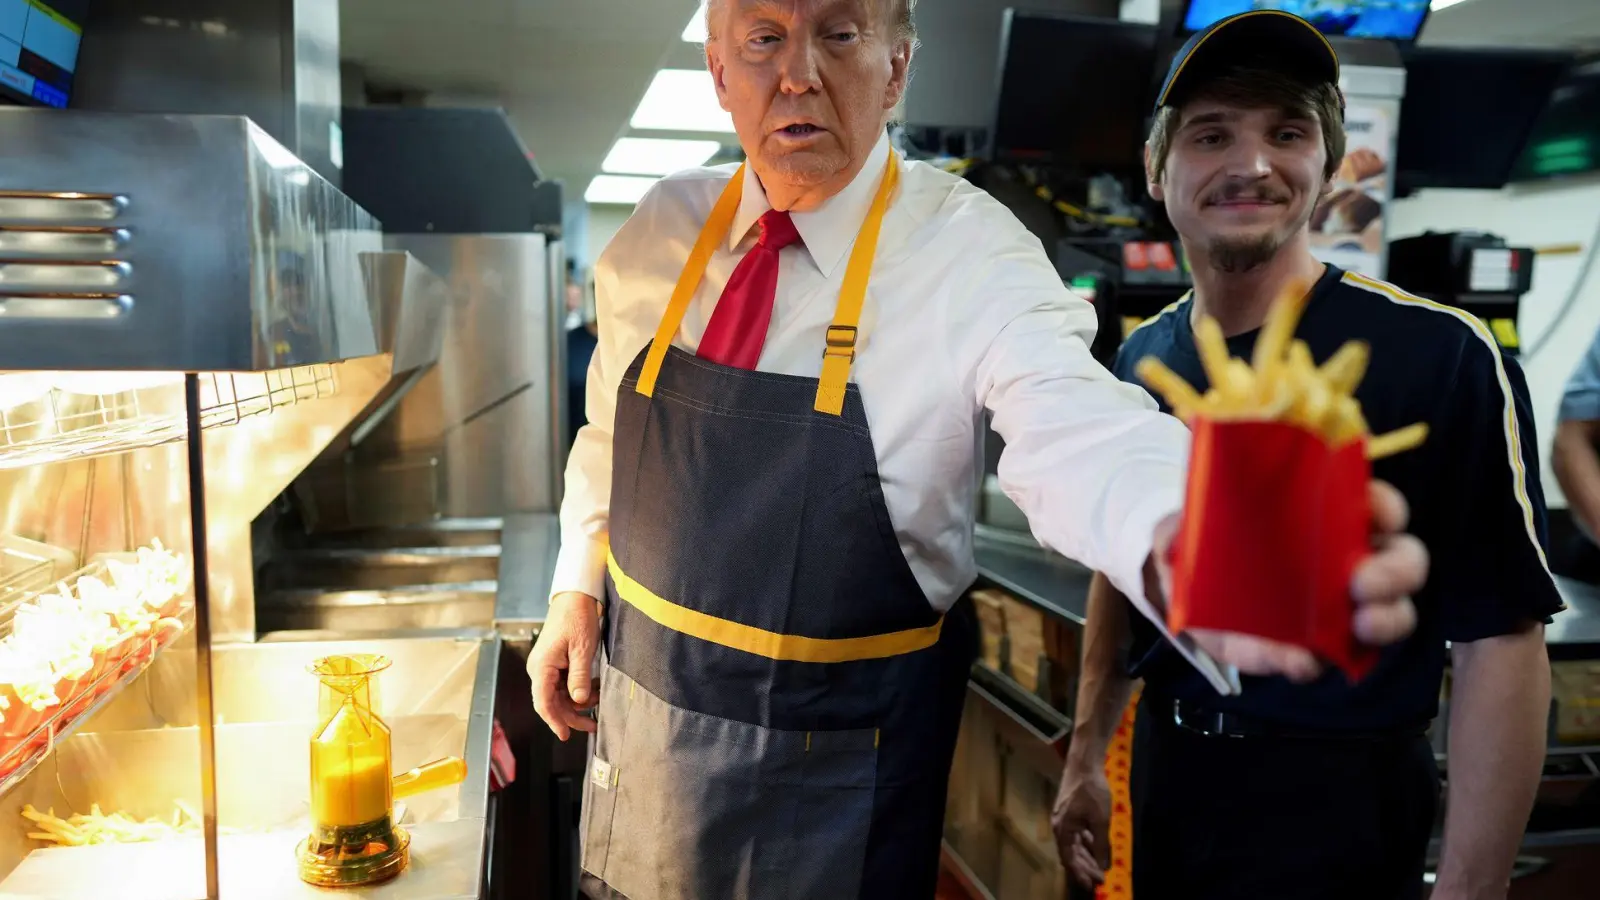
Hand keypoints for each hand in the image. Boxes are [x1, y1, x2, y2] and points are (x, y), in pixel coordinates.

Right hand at [529, 591, 601, 740]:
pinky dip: (579, 690)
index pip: (543, 702)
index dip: (554, 721)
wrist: (575, 597)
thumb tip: (578, 701)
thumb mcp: (582, 649)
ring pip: (560, 695)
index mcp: (542, 667)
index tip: (565, 735)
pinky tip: (594, 690)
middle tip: (592, 726)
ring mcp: (547, 667)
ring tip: (599, 701)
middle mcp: (540, 669)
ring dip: (578, 702)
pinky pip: (564, 684)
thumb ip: (580, 676)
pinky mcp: (555, 663)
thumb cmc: (577, 618)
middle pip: (552, 702)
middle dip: (572, 716)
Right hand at [1051, 763, 1111, 889]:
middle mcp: (1060, 826)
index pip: (1069, 859)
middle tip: (1101, 879)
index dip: (1081, 874)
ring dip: (1087, 856)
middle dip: (1086, 867)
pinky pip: (1077, 833)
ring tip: (1100, 867)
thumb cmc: (1091, 791)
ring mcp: (1064, 819)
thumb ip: (1101, 844)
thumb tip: (1103, 866)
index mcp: (1063, 830)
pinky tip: (1097, 846)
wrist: (1084, 763)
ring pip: (1075, 844)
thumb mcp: (1100, 820)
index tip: (1092, 885)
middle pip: (1071, 853)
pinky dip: (1087, 842)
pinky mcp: (1071, 812)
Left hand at [1155, 479, 1425, 681]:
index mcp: (1331, 517)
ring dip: (1385, 620)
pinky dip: (1315, 662)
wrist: (1186, 598)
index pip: (1379, 505)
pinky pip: (1329, 661)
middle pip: (1404, 561)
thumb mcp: (1190, 523)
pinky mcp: (1313, 650)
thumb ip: (1181, 524)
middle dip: (1397, 572)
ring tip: (1361, 624)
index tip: (1378, 513)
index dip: (1388, 507)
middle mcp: (1349, 561)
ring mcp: (1340, 610)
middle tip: (1363, 582)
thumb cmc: (1207, 543)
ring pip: (1392, 615)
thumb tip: (1173, 535)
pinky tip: (1299, 659)